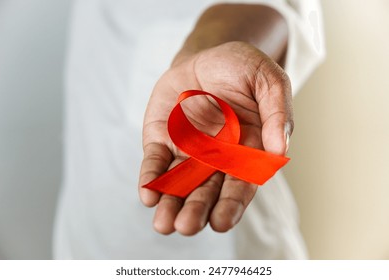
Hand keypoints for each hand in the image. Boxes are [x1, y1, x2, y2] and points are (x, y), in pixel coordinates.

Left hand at [138, 41, 292, 235]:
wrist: (208, 58)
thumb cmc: (243, 71)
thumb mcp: (269, 81)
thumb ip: (277, 113)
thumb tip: (278, 150)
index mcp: (246, 152)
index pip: (240, 185)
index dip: (231, 204)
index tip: (220, 221)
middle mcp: (216, 159)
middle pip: (206, 191)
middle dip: (196, 211)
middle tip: (186, 226)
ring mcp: (187, 152)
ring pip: (179, 185)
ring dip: (170, 204)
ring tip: (164, 224)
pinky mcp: (162, 140)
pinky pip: (156, 162)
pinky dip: (151, 178)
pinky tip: (148, 194)